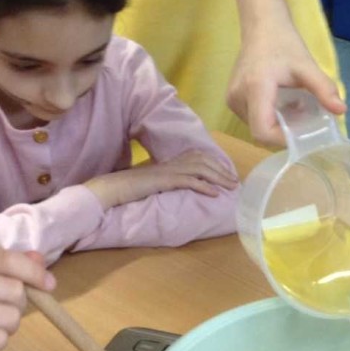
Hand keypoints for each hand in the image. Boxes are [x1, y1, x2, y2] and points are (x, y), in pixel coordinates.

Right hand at [84, 151, 237, 209]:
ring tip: (231, 187)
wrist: (114, 187)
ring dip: (218, 178)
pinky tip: (215, 194)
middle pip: (204, 161)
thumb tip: (182, 186)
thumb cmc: (132, 187)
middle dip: (222, 171)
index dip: (216, 163)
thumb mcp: (156, 182)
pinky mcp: (165, 180)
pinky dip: (204, 187)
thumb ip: (170, 181)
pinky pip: (189, 181)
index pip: (199, 156)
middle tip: (235, 181)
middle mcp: (172, 162)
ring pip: (201, 170)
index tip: (228, 173)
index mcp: (171, 162)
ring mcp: (169, 170)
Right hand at [227, 26, 345, 145]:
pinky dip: (270, 118)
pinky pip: (253, 119)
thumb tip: (342, 111)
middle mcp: (237, 97)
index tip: (302, 133)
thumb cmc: (283, 42)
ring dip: (277, 125)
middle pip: (261, 132)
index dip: (282, 139)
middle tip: (304, 120)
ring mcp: (232, 99)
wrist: (261, 26)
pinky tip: (282, 104)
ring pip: (257, 127)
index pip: (262, 131)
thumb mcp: (306, 65)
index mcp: (255, 88)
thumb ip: (323, 89)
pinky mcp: (232, 99)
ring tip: (294, 109)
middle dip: (284, 132)